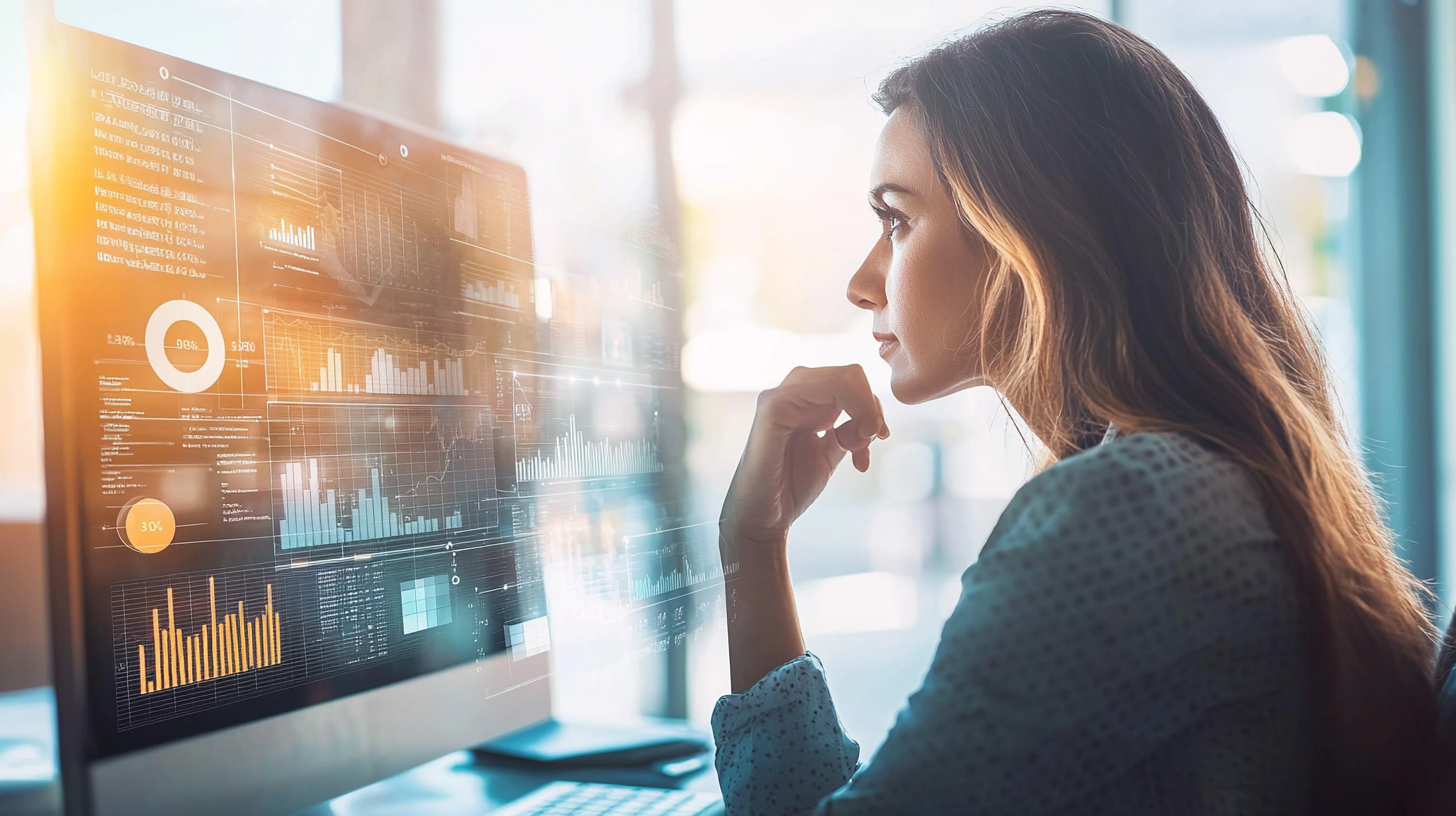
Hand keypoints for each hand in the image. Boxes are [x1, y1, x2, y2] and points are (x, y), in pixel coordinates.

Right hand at [720, 365, 888, 551]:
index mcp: (804, 399)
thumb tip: (874, 420)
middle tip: (873, 441)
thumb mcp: (830, 453)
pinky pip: (822, 389)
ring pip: (842, 378)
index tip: (879, 436)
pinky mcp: (773, 407)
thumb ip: (850, 432)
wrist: (761, 517)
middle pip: (851, 374)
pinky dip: (851, 411)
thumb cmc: (789, 487)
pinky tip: (851, 445)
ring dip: (864, 410)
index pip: (851, 380)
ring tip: (859, 450)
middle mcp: (792, 391)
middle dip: (872, 407)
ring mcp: (780, 396)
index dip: (872, 405)